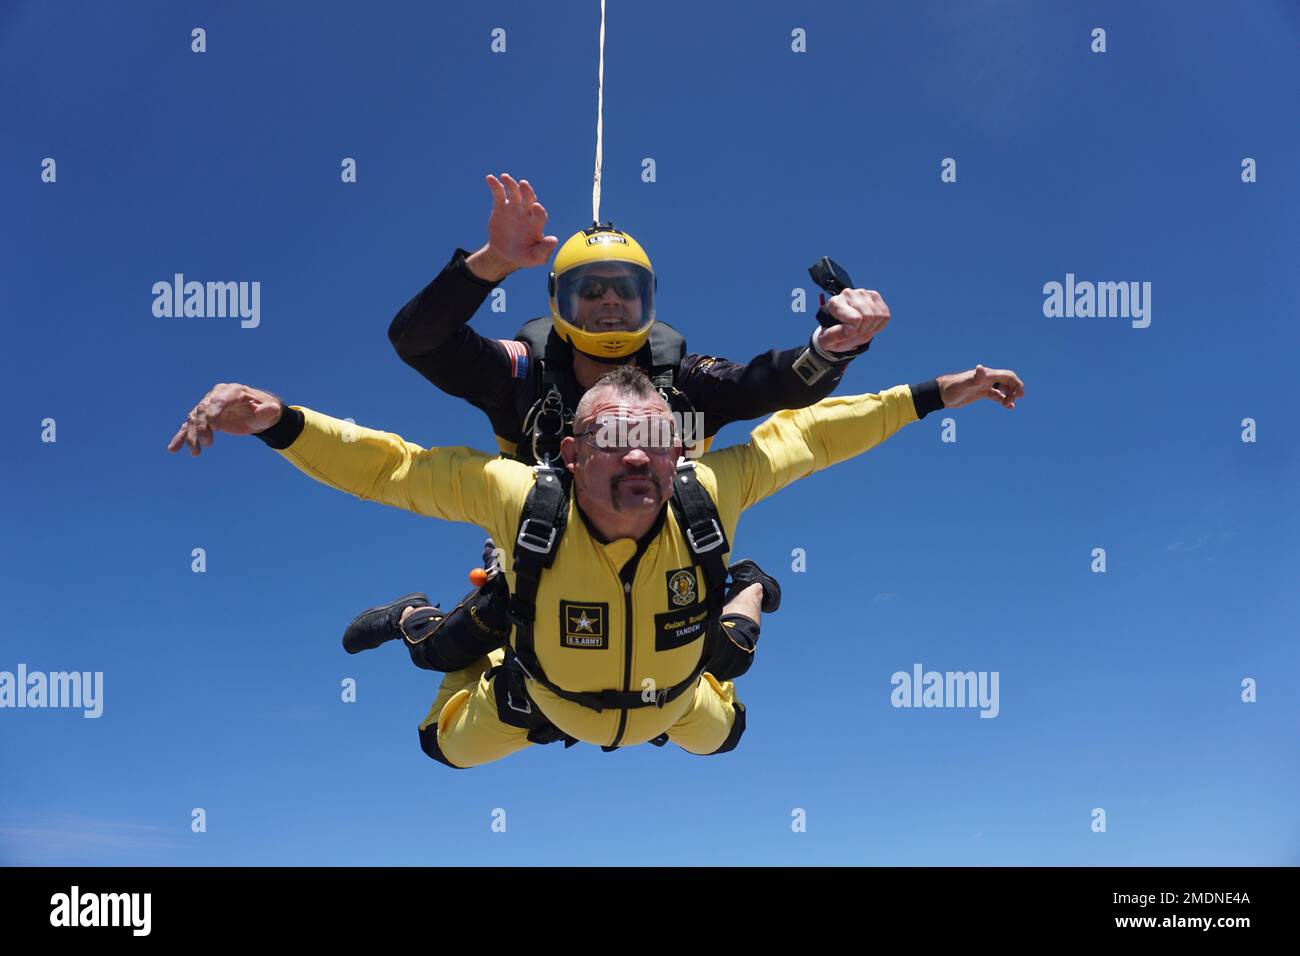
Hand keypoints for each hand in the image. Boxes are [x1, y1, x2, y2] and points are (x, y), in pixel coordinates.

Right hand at [166, 383, 283, 456]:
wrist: (257, 414)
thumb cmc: (264, 412)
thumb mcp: (270, 412)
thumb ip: (268, 412)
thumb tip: (272, 409)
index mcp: (232, 391)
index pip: (219, 400)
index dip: (214, 412)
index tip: (214, 427)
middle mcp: (216, 396)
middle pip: (203, 410)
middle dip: (203, 427)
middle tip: (208, 443)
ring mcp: (208, 407)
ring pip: (193, 419)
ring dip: (192, 435)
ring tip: (196, 452)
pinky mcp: (203, 419)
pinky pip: (188, 427)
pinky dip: (180, 437)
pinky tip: (173, 449)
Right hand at [483, 173, 558, 269]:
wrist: (505, 253)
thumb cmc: (524, 255)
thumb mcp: (535, 257)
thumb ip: (544, 250)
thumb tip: (554, 240)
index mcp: (536, 224)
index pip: (540, 214)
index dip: (539, 211)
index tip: (536, 208)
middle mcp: (527, 212)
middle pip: (529, 198)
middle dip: (527, 191)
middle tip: (523, 184)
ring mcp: (514, 208)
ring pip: (514, 192)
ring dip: (510, 184)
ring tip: (505, 177)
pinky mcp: (501, 207)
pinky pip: (499, 193)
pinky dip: (495, 185)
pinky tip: (489, 178)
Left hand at [818, 288, 889, 353]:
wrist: (842, 329)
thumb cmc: (834, 334)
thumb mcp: (827, 341)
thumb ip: (833, 336)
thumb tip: (849, 330)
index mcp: (834, 303)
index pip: (855, 319)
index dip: (854, 332)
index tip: (846, 333)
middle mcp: (848, 294)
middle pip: (868, 316)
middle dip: (863, 329)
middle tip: (855, 331)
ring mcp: (863, 293)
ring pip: (878, 315)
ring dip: (871, 327)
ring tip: (861, 327)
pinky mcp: (874, 296)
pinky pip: (885, 315)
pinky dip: (879, 325)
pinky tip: (869, 324)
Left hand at [936, 365, 1024, 408]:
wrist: (940, 394)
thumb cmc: (951, 389)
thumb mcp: (963, 385)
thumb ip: (974, 378)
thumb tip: (981, 368)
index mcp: (986, 375)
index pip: (1008, 376)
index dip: (1016, 384)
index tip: (1019, 396)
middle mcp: (987, 378)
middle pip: (1008, 381)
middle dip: (1015, 390)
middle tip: (1013, 401)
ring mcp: (984, 385)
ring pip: (1003, 388)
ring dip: (1009, 395)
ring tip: (1008, 405)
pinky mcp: (980, 393)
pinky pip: (996, 395)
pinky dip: (1003, 399)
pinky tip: (1009, 407)